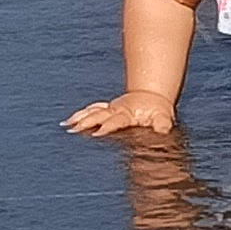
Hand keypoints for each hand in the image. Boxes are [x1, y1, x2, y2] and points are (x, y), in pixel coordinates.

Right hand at [61, 91, 175, 135]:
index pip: (115, 120)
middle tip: (73, 129)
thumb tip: (163, 131)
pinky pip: (91, 110)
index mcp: (128, 113)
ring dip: (79, 117)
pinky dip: (81, 114)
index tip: (96, 133)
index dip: (106, 126)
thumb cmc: (158, 111)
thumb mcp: (163, 118)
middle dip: (85, 122)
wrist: (153, 96)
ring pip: (92, 111)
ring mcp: (110, 108)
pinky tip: (69, 121)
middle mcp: (116, 109)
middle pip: (98, 115)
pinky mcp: (107, 109)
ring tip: (66, 125)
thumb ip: (162, 125)